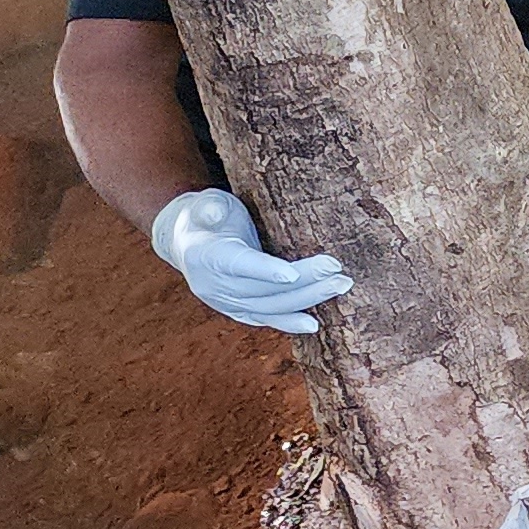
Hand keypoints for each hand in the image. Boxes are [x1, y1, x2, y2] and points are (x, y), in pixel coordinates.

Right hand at [152, 188, 350, 335]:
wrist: (188, 241)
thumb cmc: (205, 216)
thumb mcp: (205, 203)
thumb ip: (210, 207)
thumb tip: (215, 212)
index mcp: (206, 256)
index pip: (238, 265)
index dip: (264, 271)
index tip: (292, 274)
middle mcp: (213, 285)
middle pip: (262, 289)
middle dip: (303, 282)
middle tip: (338, 272)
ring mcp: (225, 302)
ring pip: (268, 307)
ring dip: (306, 300)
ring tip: (340, 286)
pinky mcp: (237, 310)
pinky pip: (264, 319)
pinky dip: (288, 322)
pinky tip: (313, 324)